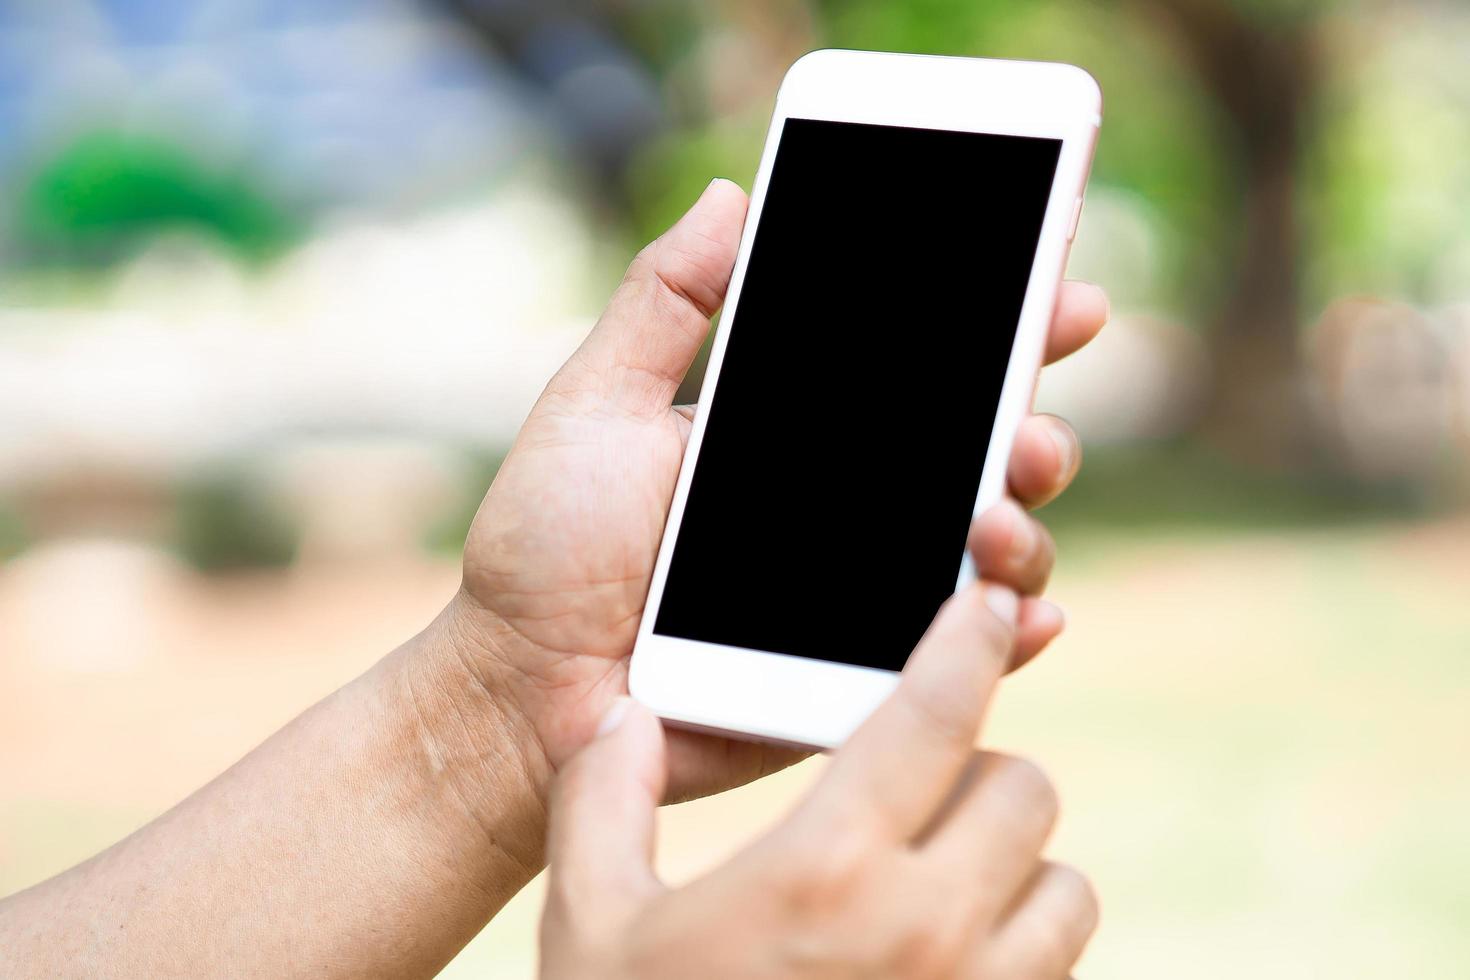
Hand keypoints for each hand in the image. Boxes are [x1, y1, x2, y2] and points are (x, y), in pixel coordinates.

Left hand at [447, 179, 1108, 802]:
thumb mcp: (597, 403)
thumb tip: (734, 196)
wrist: (519, 688)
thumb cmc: (545, 546)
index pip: (919, 374)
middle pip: (977, 460)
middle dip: (1032, 429)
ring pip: (987, 556)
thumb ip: (665, 303)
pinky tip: (1025, 615)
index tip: (1054, 287)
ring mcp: (861, 597)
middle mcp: (848, 511)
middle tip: (1030, 423)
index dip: (997, 329)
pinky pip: (960, 660)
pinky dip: (1011, 637)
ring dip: (1024, 529)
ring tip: (998, 513)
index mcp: (796, 436)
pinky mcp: (858, 680)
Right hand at [540, 583, 1097, 978]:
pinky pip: (1058, 973)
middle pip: (1025, 790)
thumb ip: (598, 802)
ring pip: (1065, 887)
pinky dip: (1023, 947)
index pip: (933, 712)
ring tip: (939, 887)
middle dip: (979, 776)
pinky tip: (942, 962)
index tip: (986, 603)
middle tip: (917, 795)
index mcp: (822, 869)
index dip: (967, 640)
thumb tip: (617, 715)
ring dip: (1017, 870)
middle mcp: (922, 932)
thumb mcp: (590, 925)